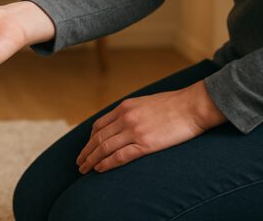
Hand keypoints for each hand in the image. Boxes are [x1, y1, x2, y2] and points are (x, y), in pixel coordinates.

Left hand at [76, 80, 226, 172]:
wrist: (194, 105)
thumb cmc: (174, 104)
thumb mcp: (145, 102)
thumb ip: (131, 112)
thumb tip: (123, 122)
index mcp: (124, 107)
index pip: (99, 125)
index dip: (89, 139)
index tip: (87, 148)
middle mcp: (125, 118)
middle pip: (98, 138)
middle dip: (86, 152)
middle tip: (79, 163)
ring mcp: (134, 131)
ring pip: (105, 148)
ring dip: (92, 160)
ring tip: (85, 169)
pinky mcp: (146, 144)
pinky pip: (120, 156)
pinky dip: (107, 163)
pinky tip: (100, 169)